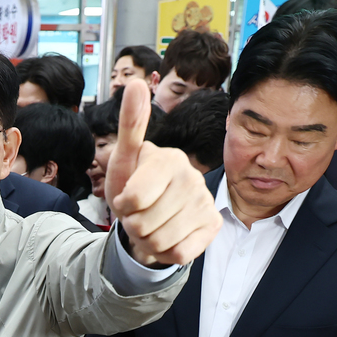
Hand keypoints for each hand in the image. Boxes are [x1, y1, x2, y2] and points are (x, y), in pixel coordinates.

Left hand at [106, 77, 220, 266]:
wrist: (149, 216)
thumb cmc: (132, 185)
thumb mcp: (123, 159)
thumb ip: (131, 125)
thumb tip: (135, 82)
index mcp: (170, 158)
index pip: (134, 198)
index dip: (123, 205)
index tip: (126, 197)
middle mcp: (193, 176)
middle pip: (145, 223)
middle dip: (133, 225)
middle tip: (138, 214)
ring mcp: (205, 201)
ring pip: (160, 241)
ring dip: (147, 240)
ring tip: (150, 224)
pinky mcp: (213, 226)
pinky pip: (179, 254)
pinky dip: (165, 252)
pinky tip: (168, 236)